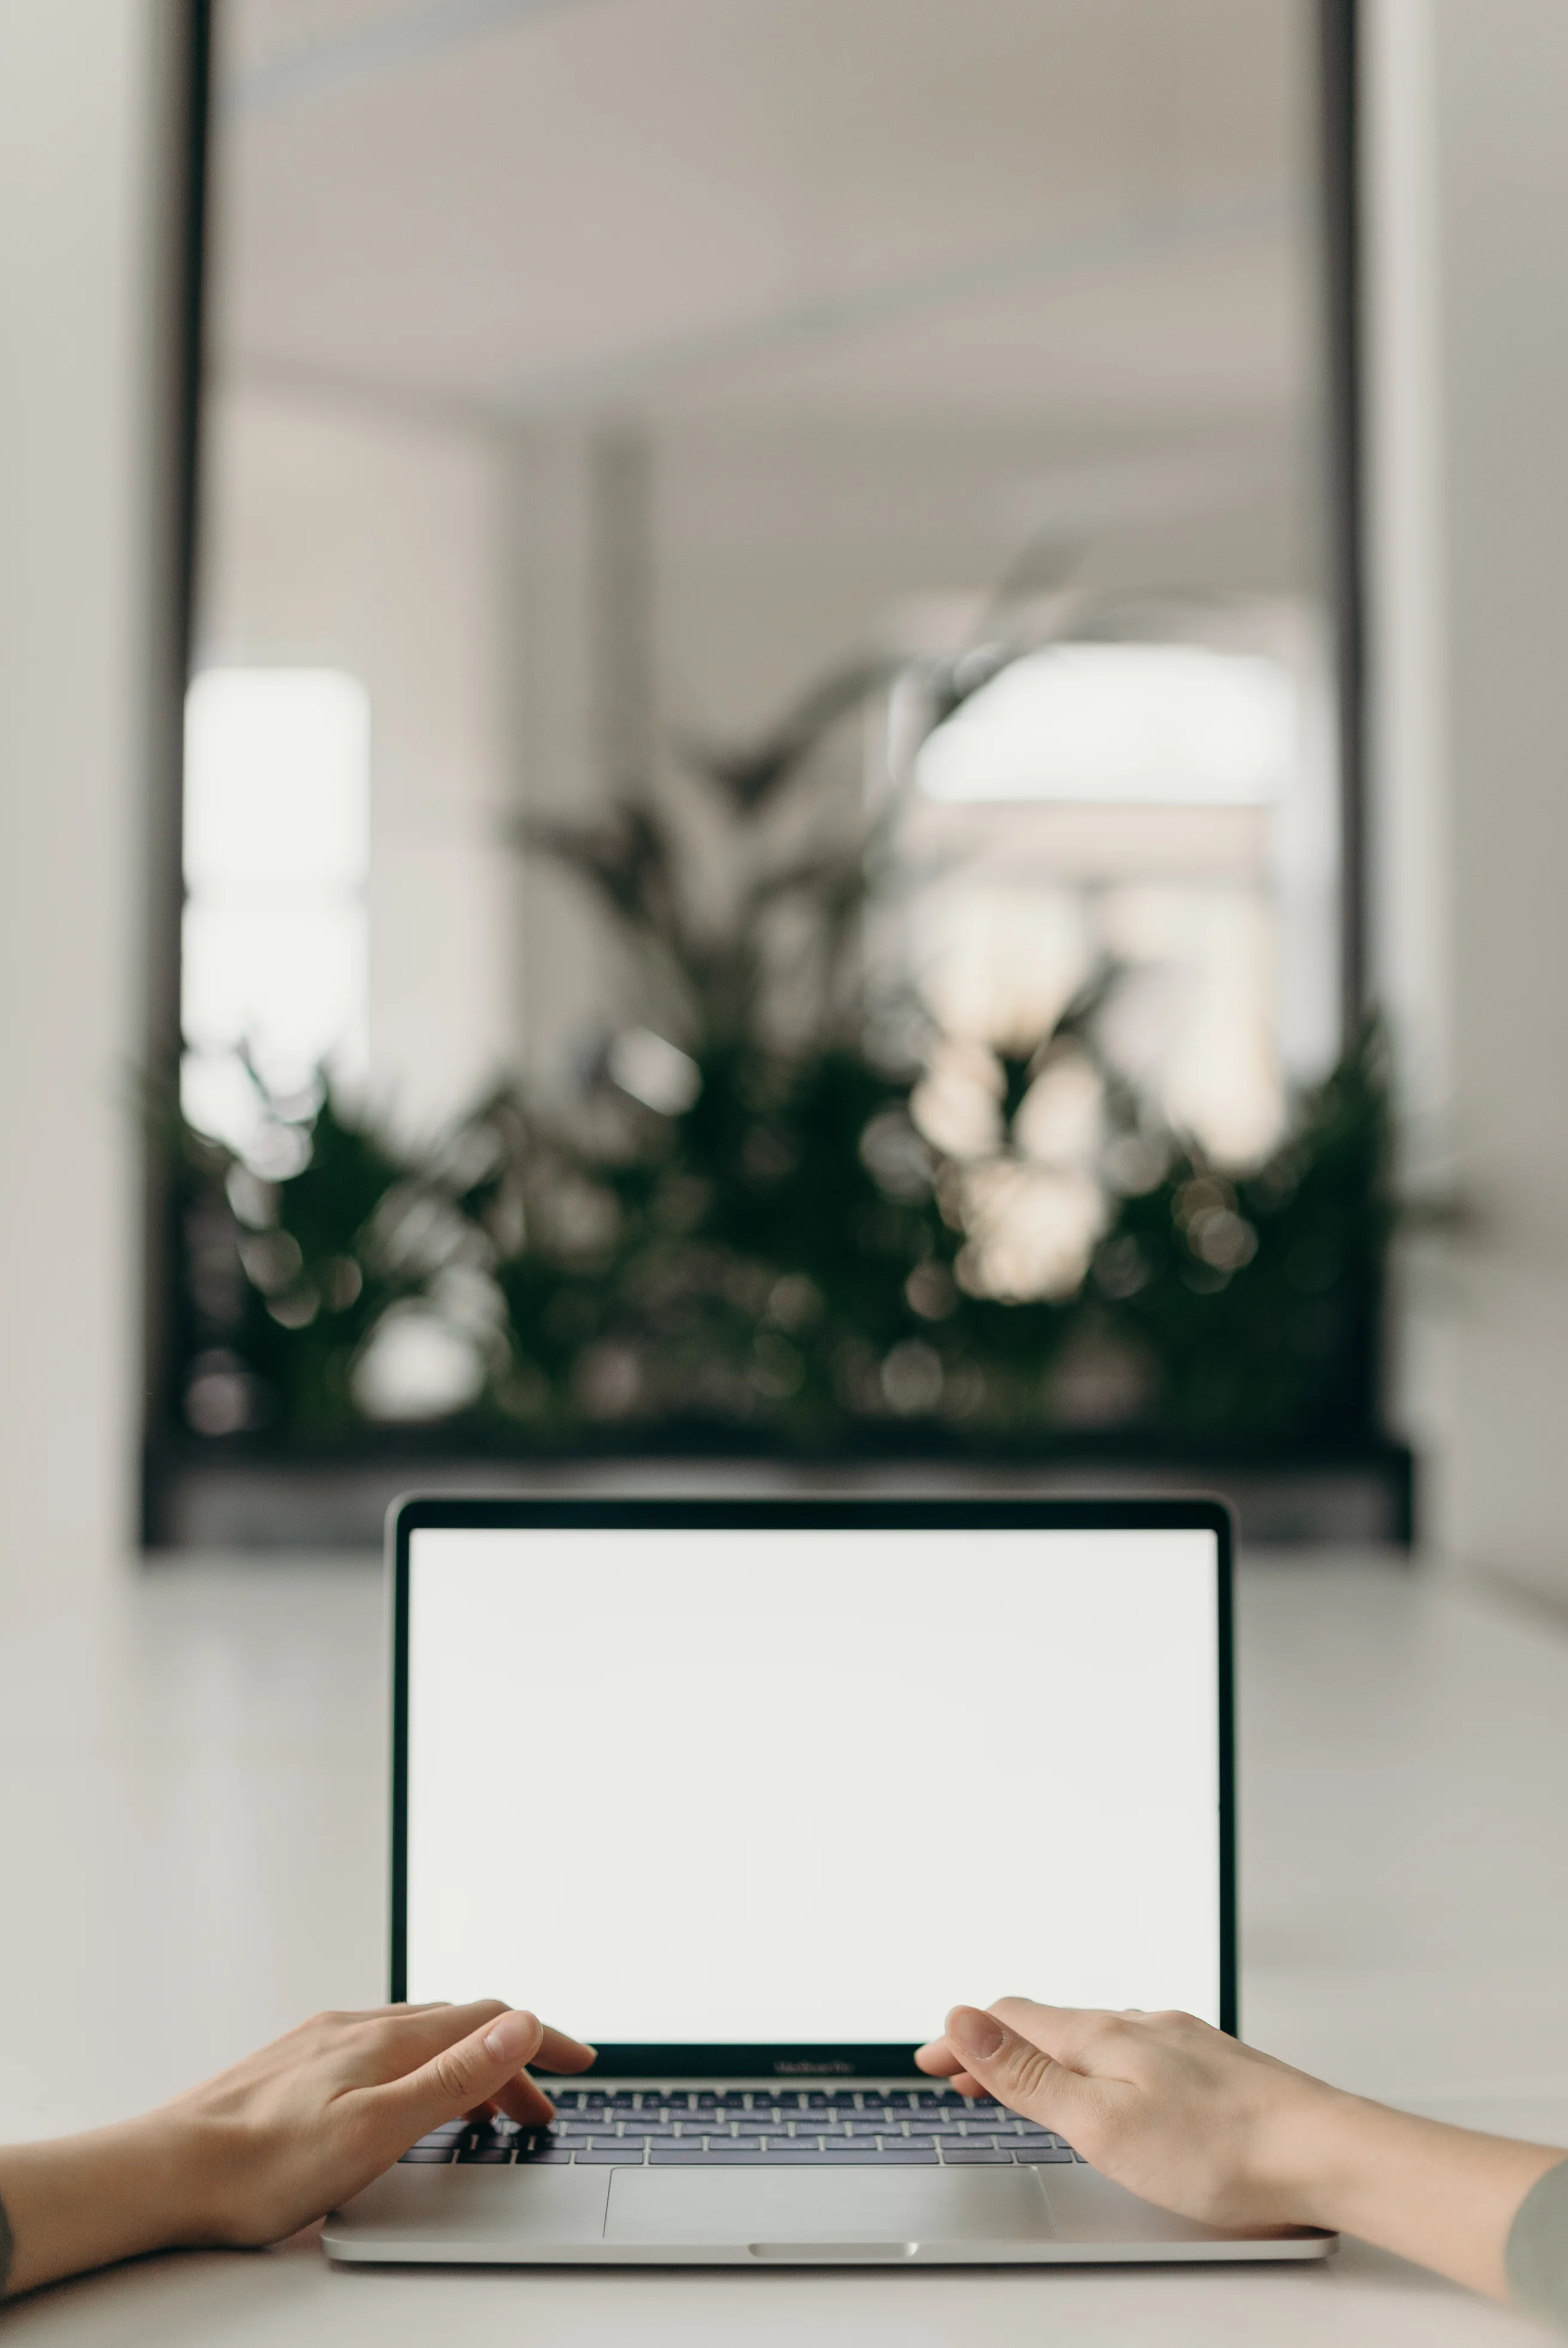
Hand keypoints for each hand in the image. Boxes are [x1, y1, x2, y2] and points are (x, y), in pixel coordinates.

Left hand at [0, 2000, 594, 2297]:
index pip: (489, 2021)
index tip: (583, 2062)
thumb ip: (453, 2077)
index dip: (542, 2040)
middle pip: (458, 2028)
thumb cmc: (263, 2168)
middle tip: (541, 2110)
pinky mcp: (297, 2063)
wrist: (165, 2172)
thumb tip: (520, 2023)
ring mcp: (324, 2042)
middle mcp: (358, 2027)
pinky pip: (380, 2051)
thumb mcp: (377, 2130)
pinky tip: (404, 2101)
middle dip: (511, 2061)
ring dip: (465, 2068)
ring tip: (483, 2112)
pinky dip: (420, 2070)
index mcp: (387, 2040)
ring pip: (417, 2039)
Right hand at [917, 1997, 1333, 2229]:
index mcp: (1103, 2037)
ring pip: (1093, 2036)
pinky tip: (1111, 2085)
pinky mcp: (1211, 2065)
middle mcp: (1139, 2025)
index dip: (963, 2039)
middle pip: (1048, 2024)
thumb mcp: (1102, 2124)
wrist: (1326, 2154)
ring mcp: (1179, 2041)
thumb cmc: (1221, 2151)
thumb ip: (1030, 2075)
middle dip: (996, 2047)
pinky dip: (1094, 2062)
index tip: (927, 2060)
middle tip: (960, 2075)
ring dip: (1045, 2054)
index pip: (1011, 2020)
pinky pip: (1132, 2050)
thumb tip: (963, 2017)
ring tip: (1024, 2080)